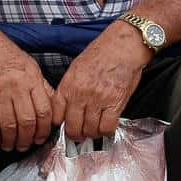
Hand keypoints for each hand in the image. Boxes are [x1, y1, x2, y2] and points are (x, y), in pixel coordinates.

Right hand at [0, 33, 58, 151]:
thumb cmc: (4, 53)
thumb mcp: (30, 65)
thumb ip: (41, 86)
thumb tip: (52, 104)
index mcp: (31, 79)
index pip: (44, 110)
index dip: (45, 128)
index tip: (43, 136)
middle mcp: (16, 87)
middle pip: (27, 121)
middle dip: (29, 138)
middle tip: (28, 145)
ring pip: (8, 125)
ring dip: (11, 141)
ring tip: (12, 146)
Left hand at [56, 23, 149, 140]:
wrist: (124, 45)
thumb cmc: (103, 52)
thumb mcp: (77, 67)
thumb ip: (70, 88)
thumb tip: (68, 107)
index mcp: (68, 85)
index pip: (56, 116)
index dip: (61, 125)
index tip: (66, 125)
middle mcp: (80, 94)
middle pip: (72, 128)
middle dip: (76, 135)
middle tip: (81, 134)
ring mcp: (98, 100)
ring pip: (90, 130)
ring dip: (92, 134)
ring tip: (96, 129)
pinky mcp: (115, 103)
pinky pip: (107, 127)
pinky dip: (106, 131)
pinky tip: (107, 125)